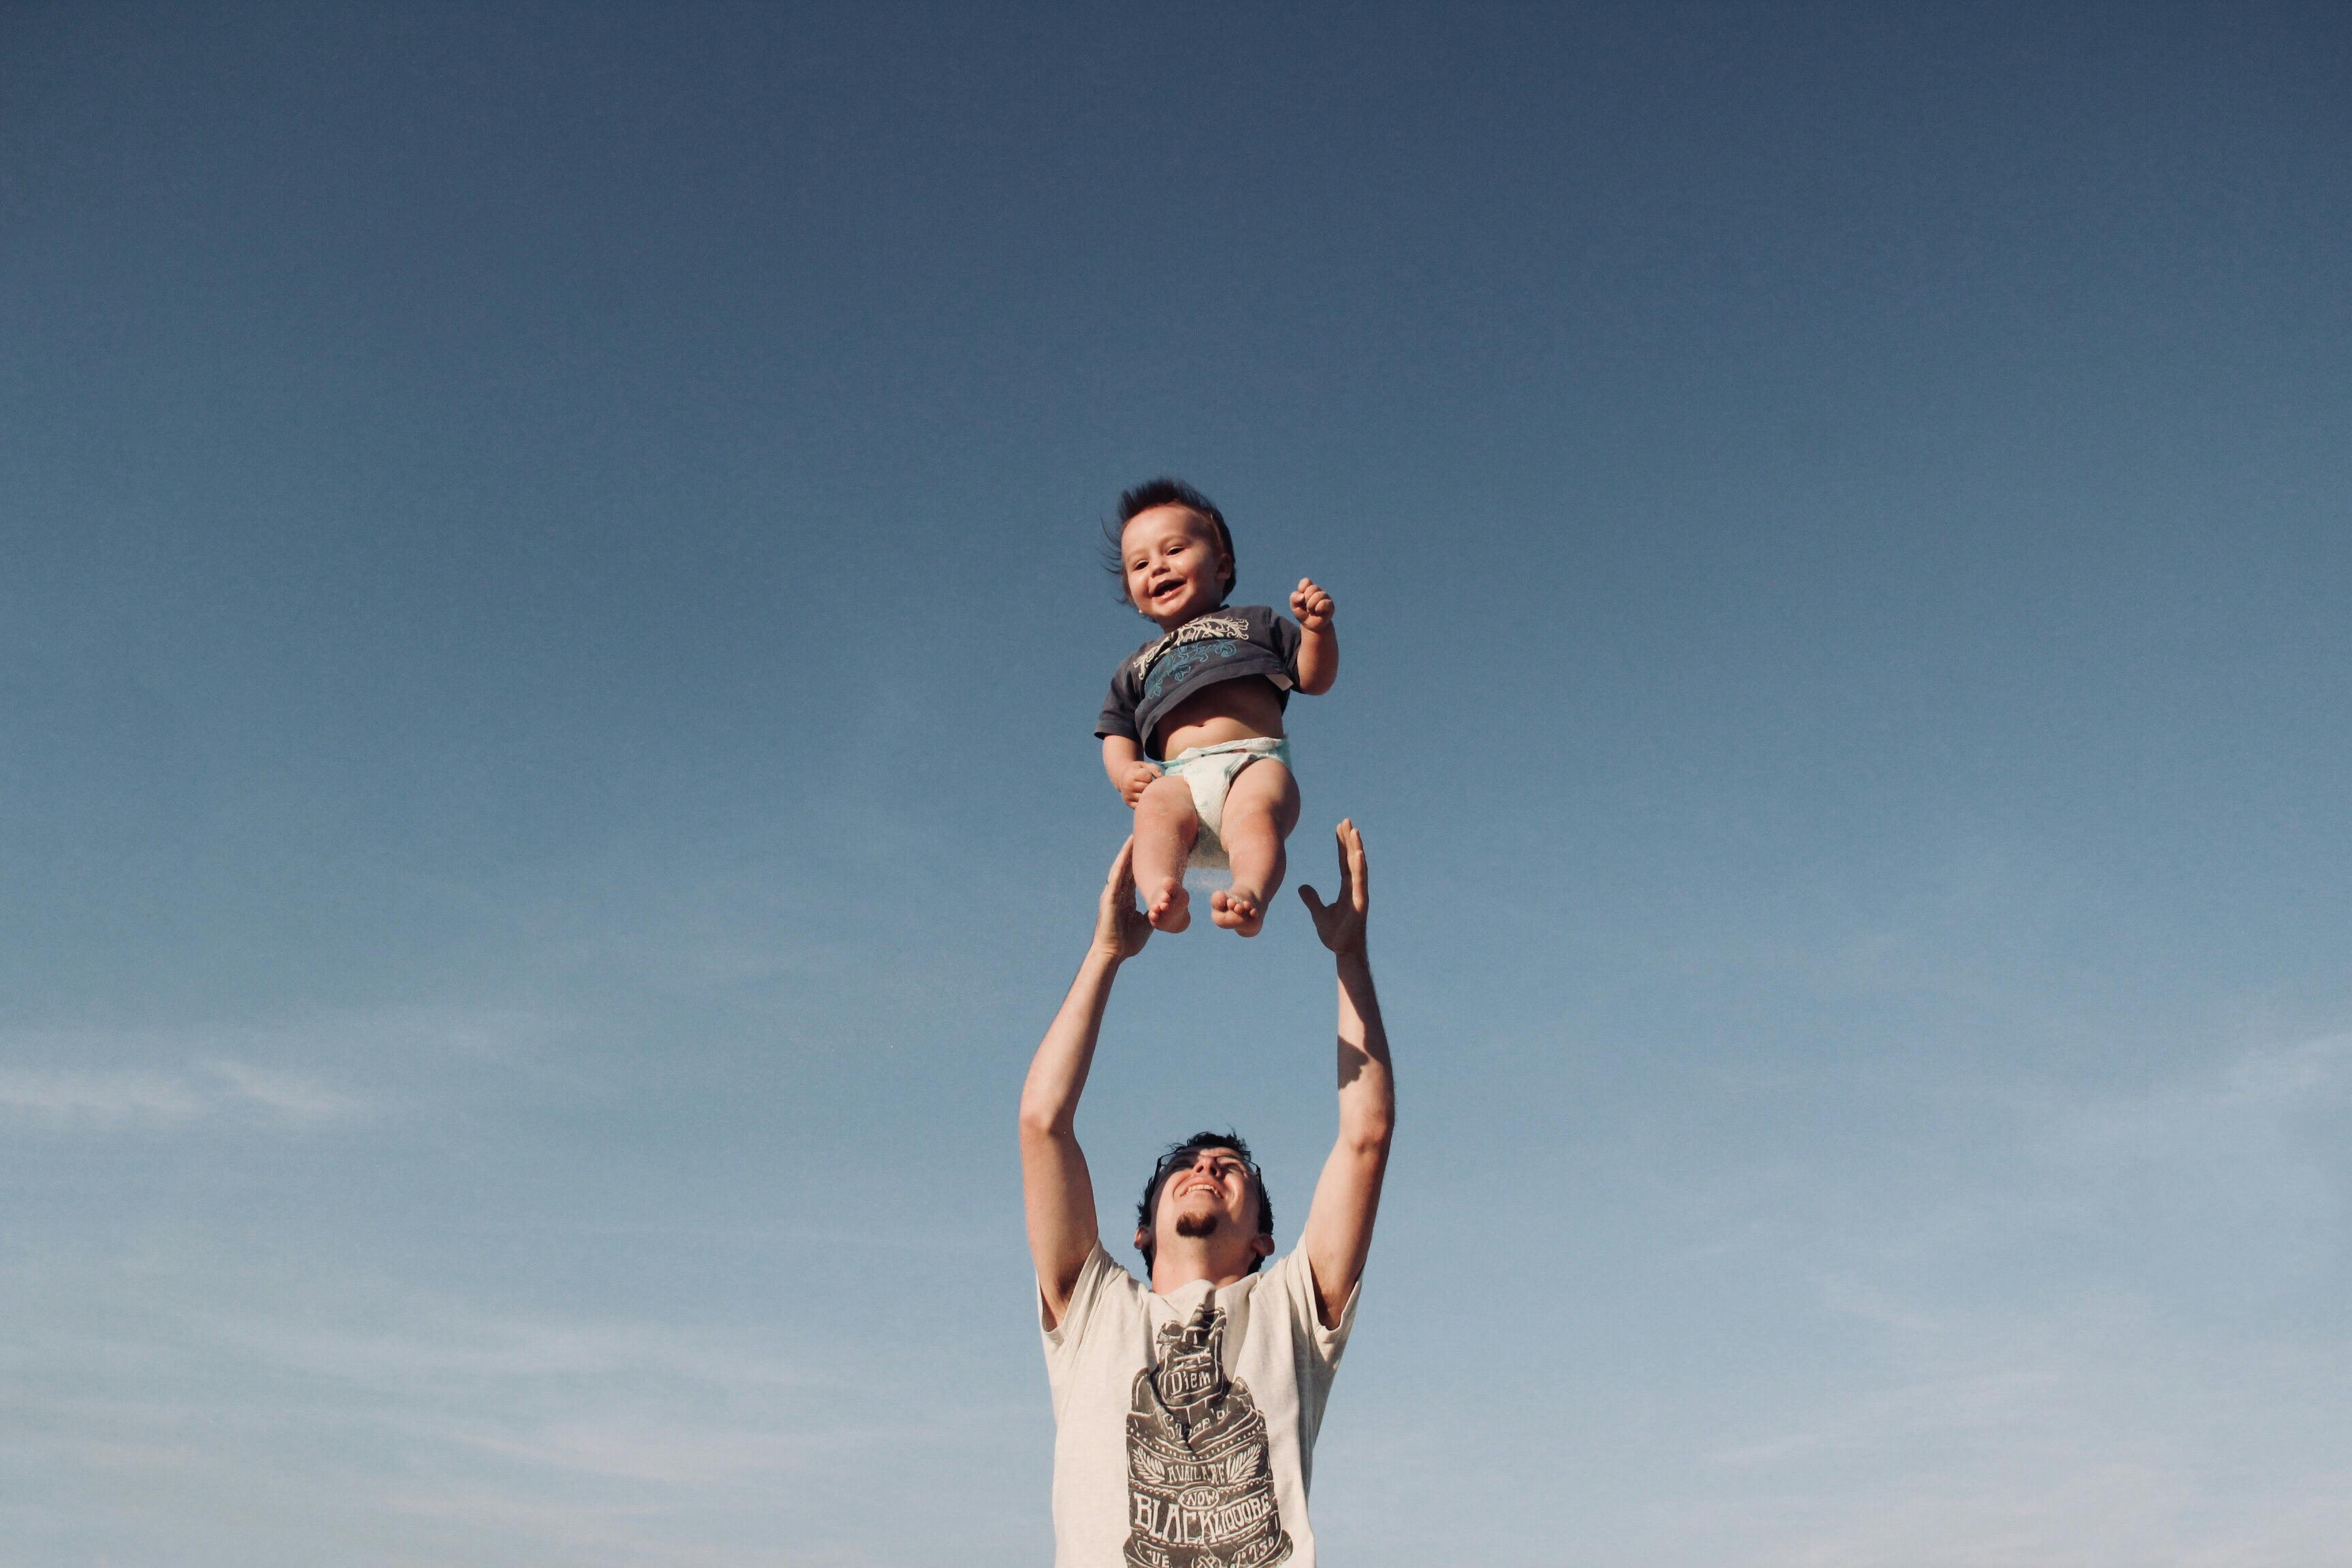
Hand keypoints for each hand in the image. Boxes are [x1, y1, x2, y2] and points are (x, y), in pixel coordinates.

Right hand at [1094, 838, 1153, 961]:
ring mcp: (1112, 895)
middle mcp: (1117, 894)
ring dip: (1126, 853)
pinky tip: (1125, 854)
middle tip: (1139, 834)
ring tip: (1132, 837)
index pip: (1133, 876)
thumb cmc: (1127, 942)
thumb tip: (1162, 908)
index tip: (1147, 849)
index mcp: (1125, 900)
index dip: (1138, 862)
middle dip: (1132, 852)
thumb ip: (1151, 913)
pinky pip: (1115, 878)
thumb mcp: (1145, 924)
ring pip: (1120, 869)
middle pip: (1126, 868)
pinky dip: (1120, 865)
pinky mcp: (1109, 899)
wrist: (1113, 954)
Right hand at [1118, 760, 1162, 807]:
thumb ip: (1154, 769)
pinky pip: (1143, 804)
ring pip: (1146, 797)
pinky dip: (1145, 800)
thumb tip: (1161, 778)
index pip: (1147, 777)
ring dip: (1148, 793)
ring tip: (1143, 787)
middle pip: (1147, 788)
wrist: (1124, 778)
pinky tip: (1142, 794)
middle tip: (1144, 781)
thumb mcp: (1144, 766)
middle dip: (1149, 784)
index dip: (1149, 775)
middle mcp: (1128, 787)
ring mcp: (1128, 796)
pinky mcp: (1129, 803)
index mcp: (1131, 775)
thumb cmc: (1137, 771)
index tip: (1144, 774)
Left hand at [1291, 577, 1334, 630]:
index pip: (1306, 582)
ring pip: (1319, 595)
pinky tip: (1317, 612)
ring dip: (1311, 605)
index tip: (1301, 599)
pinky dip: (1318, 608)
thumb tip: (1302, 596)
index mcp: (1309, 589)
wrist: (1311, 626)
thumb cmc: (1302, 613)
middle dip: (1306, 599)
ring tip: (1311, 611)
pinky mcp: (1330, 605)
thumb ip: (1294, 598)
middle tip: (1307, 607)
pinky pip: (1324, 603)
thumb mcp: (1294, 606)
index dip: (1302, 589)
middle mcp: (1318, 591)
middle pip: (1312, 588)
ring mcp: (1325, 598)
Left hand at [1297, 819, 1367, 955]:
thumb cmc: (1335, 935)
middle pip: (1352, 859)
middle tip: (1346, 820)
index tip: (1340, 828)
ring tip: (1354, 830)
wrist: (1344, 952)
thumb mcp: (1318, 913)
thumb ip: (1312, 899)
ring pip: (1358, 866)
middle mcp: (1356, 888)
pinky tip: (1358, 853)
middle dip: (1349, 840)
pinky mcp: (1361, 903)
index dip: (1342, 845)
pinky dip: (1360, 866)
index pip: (1344, 862)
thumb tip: (1302, 886)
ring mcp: (1360, 894)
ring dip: (1357, 848)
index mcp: (1347, 889)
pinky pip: (1360, 881)